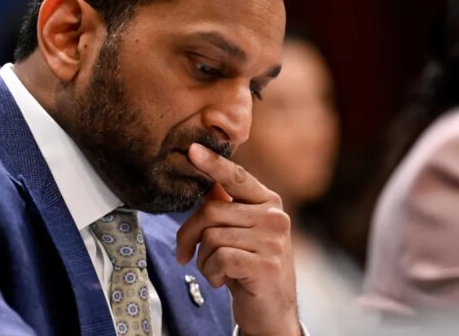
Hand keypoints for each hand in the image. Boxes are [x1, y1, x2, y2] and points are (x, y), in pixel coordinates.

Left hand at [176, 143, 299, 335]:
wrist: (271, 310)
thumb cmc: (249, 266)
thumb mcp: (240, 232)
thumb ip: (227, 205)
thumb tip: (206, 180)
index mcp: (268, 202)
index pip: (236, 177)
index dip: (213, 163)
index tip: (192, 150)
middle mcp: (274, 217)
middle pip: (210, 210)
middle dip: (189, 234)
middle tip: (185, 253)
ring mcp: (273, 241)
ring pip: (211, 236)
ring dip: (203, 259)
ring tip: (215, 270)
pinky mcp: (265, 264)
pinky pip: (219, 258)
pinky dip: (211, 272)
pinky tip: (223, 280)